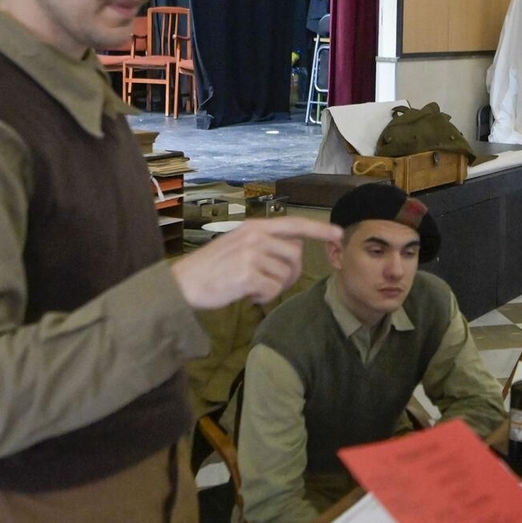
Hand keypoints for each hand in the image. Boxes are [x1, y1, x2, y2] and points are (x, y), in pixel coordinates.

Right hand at [170, 217, 341, 308]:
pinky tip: (246, 295)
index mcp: (254, 227)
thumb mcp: (237, 244)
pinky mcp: (248, 275)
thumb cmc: (211, 268)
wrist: (182, 284)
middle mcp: (255, 236)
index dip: (319, 230)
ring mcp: (251, 255)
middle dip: (290, 273)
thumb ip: (264, 243)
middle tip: (269, 283)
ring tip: (250, 287)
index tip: (339, 234)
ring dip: (273, 287)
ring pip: (285, 275)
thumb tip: (294, 251)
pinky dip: (263, 298)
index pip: (295, 224)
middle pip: (296, 255)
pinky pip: (273, 290)